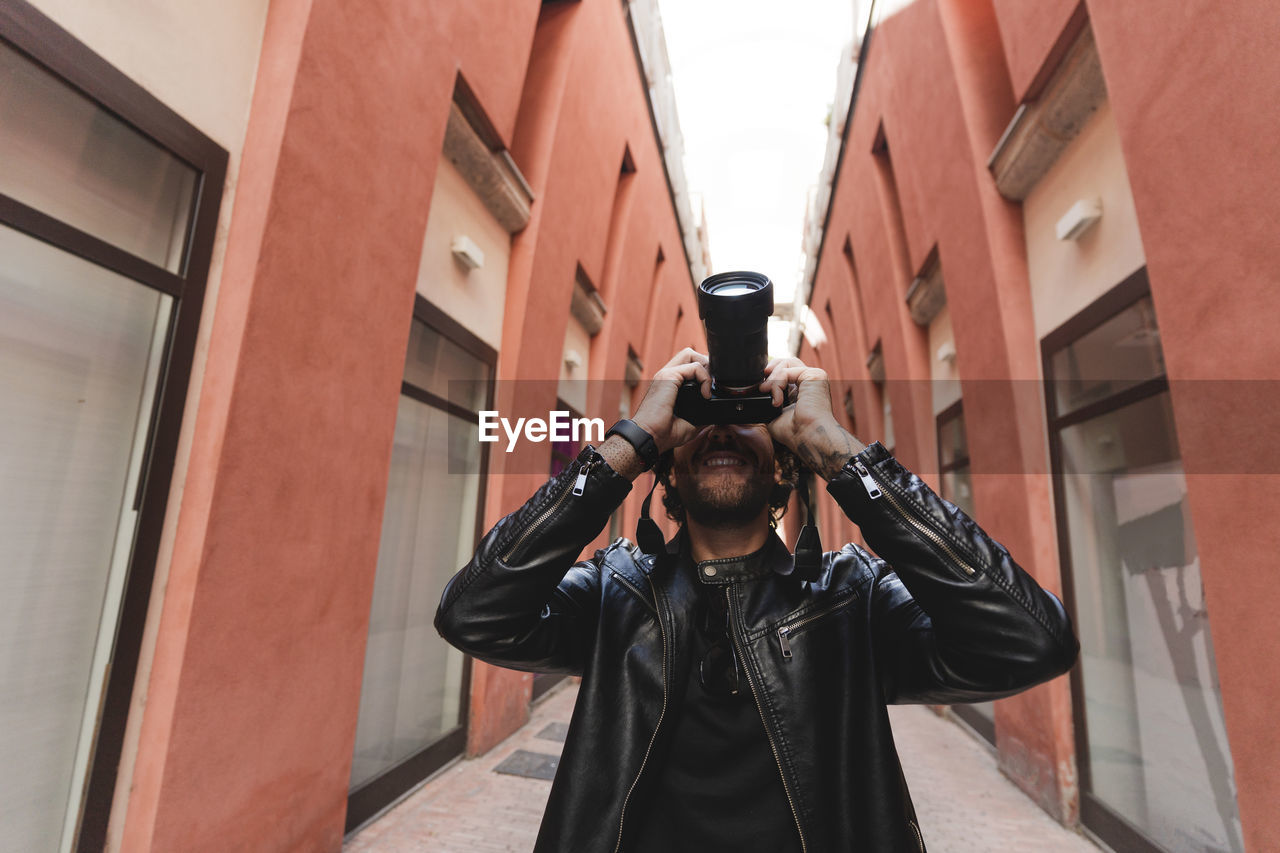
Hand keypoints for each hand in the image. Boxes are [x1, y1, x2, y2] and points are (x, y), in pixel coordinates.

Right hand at [630, 348, 711, 452]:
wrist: (649, 437)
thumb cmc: (663, 433)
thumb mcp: (689, 424)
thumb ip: (701, 416)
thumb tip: (713, 416)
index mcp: (669, 385)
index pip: (688, 365)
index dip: (703, 372)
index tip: (710, 389)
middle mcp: (666, 376)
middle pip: (690, 354)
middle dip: (705, 365)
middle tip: (711, 384)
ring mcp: (666, 374)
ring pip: (691, 354)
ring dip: (704, 367)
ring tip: (708, 386)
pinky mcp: (668, 377)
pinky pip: (694, 367)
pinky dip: (705, 378)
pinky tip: (705, 395)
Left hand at [760, 357, 865, 478]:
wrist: (807, 437)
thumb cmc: (794, 432)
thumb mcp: (774, 413)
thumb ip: (768, 399)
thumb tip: (756, 391)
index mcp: (802, 389)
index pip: (786, 371)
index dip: (771, 374)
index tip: (761, 386)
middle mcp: (809, 382)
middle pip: (787, 362)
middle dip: (770, 370)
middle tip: (762, 386)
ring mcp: (814, 377)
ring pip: (786, 363)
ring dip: (772, 378)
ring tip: (767, 393)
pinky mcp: (815, 375)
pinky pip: (787, 370)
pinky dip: (777, 383)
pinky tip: (777, 399)